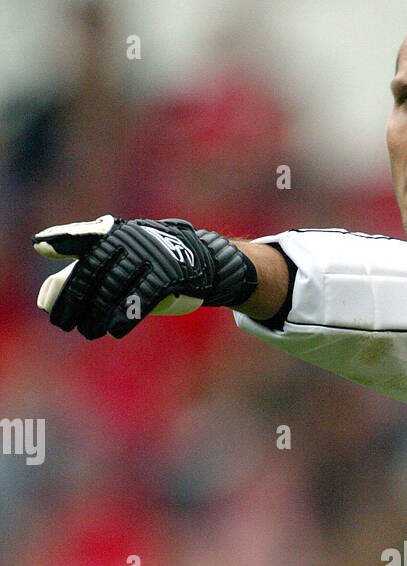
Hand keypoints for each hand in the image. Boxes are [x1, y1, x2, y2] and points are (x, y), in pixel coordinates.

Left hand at [32, 214, 257, 339]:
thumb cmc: (157, 266)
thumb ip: (89, 271)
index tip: (39, 245)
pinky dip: (125, 316)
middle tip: (62, 322)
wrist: (208, 264)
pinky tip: (114, 330)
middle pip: (92, 271)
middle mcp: (130, 241)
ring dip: (95, 315)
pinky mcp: (167, 274)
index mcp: (116, 234)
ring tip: (87, 331)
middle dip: (74, 299)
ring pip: (112, 288)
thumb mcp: (126, 260)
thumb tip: (48, 294)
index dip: (63, 239)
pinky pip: (140, 297)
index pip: (84, 237)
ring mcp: (149, 256)